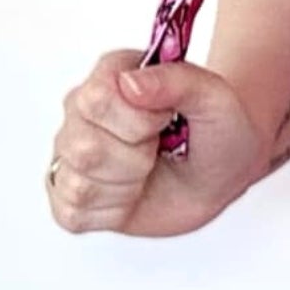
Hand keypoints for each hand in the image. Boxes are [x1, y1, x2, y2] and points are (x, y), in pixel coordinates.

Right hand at [45, 48, 265, 236]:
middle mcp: (81, 111)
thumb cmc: (216, 132)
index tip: (166, 120)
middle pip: (86, 149)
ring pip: (81, 186)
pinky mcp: (69, 193)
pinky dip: (113, 212)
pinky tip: (133, 194)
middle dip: (137, 159)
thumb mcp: (214, 98)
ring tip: (148, 171)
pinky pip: (75, 214)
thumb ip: (175, 80)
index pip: (97, 99)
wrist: (220, 172)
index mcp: (109, 76)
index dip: (138, 120)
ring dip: (128, 186)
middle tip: (159, 149)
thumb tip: (131, 84)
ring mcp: (70, 152)